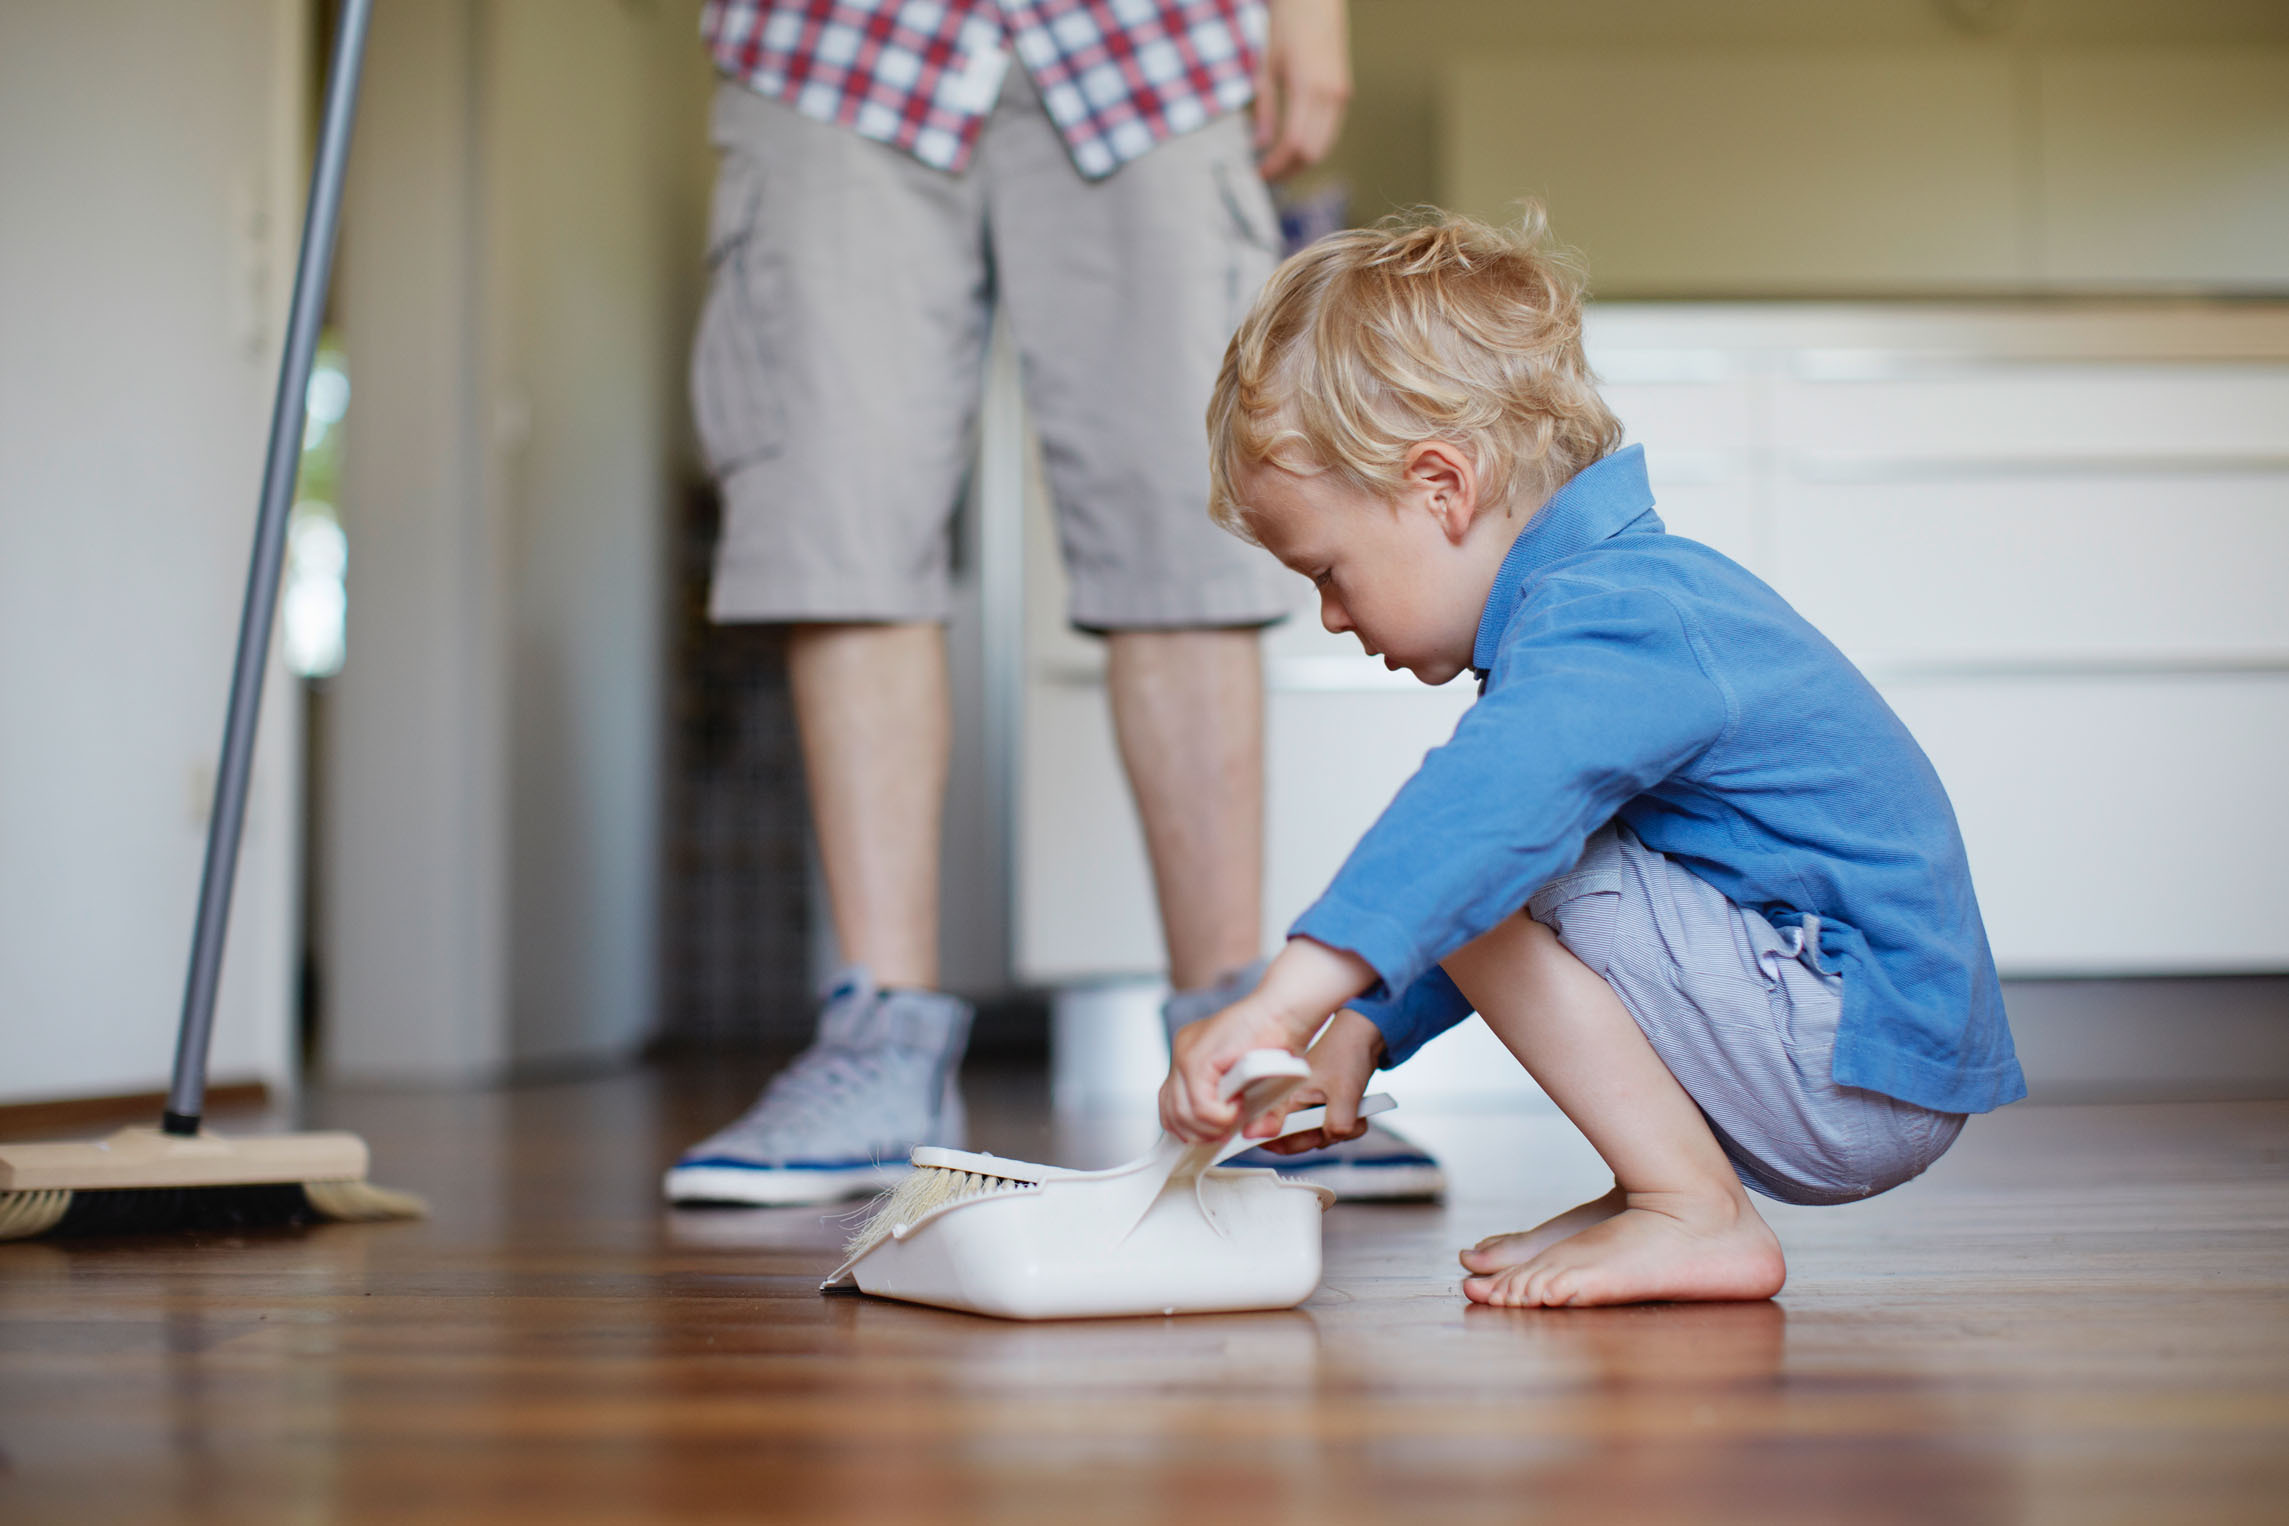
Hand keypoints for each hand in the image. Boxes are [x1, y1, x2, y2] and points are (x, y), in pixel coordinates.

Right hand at [1159, 936, 1375, 1142]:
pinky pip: (1170, 1095)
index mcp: (1203, 1055)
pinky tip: (1207, 1116)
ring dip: (1194, 1125)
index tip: (1239, 1115)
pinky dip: (1185, 1114)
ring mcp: (1181, 1052)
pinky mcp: (1185, 1056)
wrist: (1280, 1008)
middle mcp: (1185, 1051)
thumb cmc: (1281, 1034)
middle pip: (1178, 1112)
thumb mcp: (1282, 1078)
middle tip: (1228, 1129)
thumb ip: (1271, 1112)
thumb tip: (1253, 1134)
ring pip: (1168, 1107)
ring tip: (1218, 1125)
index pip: (1199, 1106)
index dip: (1219, 1119)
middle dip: (1204, 1129)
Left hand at [1253, 0, 1350, 180]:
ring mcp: (1341, 95)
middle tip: (1268, 176)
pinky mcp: (1344, 93)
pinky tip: (1294, 148)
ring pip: (1325, 146)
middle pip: (1312, 153)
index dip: (1276, 166)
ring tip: (1279, 166)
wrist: (1316, 0)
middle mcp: (1330, 95)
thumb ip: (1264, 109)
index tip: (1259, 174)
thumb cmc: (1287, 26)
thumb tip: (1260, 145)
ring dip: (1302, 162)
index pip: (1293, 144)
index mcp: (1307, 87)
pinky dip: (1313, 146)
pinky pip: (1330, 131)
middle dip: (1289, 170)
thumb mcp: (1266, 67)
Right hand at [1256, 1009, 1384, 1153]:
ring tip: (1354, 1111)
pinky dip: (1348, 1124)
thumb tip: (1332, 1138)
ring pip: (1320, 1135)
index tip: (1313, 1141)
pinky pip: (1333, 1128)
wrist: (1365, 1036)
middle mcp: (1293, 1102)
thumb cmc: (1346, 1052)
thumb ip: (1336, 1125)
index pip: (1274, 1135)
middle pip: (1300, 1140)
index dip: (1289, 1145)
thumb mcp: (1344, 1094)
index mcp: (1287, 1097)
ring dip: (1341, 1130)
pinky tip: (1357, 1110)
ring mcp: (1309, 1104)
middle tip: (1341, 1124)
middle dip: (1325, 1137)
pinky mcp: (1324, 1105)